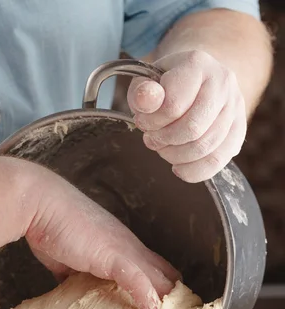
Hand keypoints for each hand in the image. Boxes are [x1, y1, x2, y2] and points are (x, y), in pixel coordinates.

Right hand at [25, 167, 179, 308]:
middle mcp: (130, 248)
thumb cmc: (50, 227)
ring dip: (169, 307)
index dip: (163, 290)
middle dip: (175, 301)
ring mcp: (126, 252)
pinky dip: (151, 305)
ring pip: (162, 281)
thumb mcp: (68, 257)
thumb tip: (70, 290)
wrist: (41, 206)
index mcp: (121, 247)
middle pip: (167, 275)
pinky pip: (141, 285)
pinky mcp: (116, 258)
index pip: (153, 269)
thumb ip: (73, 273)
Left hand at [127, 50, 246, 182]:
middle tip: (151, 139)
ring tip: (163, 148)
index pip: (173, 105)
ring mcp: (235, 107)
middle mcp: (222, 83)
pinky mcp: (238, 131)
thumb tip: (146, 100)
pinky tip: (178, 167)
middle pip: (193, 129)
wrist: (196, 80)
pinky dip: (193, 171)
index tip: (142, 122)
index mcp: (197, 64)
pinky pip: (217, 161)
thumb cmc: (166, 84)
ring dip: (175, 156)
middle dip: (164, 141)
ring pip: (205, 148)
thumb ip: (142, 92)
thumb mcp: (146, 81)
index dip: (151, 122)